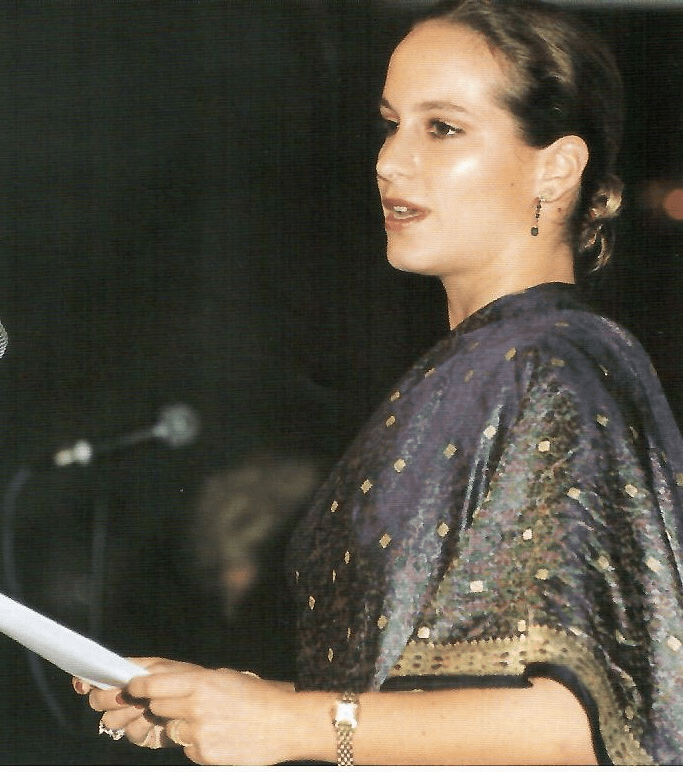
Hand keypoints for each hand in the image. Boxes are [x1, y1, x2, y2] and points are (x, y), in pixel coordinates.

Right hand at [72, 658, 203, 748]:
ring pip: (110, 719)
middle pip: (98, 700)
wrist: (204, 704)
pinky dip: (140, 727)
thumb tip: (120, 684)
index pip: (98, 675)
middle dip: (109, 699)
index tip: (83, 685)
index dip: (86, 680)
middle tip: (128, 698)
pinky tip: (153, 722)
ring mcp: (131, 715)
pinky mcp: (140, 733)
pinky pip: (130, 733)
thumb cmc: (186, 680)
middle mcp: (125, 695)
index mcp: (129, 674)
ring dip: (127, 714)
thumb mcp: (163, 671)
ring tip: (145, 708)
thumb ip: (139, 676)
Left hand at [124, 659, 298, 764]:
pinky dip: (196, 742)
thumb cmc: (256, 697)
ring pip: (170, 728)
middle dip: (161, 705)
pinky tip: (218, 735)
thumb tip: (161, 682)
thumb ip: (192, 681)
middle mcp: (195, 707)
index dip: (138, 687)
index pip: (152, 685)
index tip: (132, 687)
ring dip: (181, 725)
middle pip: (156, 707)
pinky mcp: (203, 754)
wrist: (284, 723)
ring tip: (209, 720)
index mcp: (201, 682)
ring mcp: (198, 732)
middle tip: (179, 703)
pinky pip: (186, 747)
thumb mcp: (223, 677)